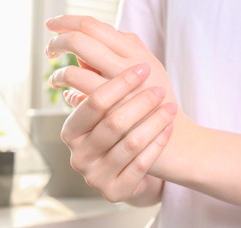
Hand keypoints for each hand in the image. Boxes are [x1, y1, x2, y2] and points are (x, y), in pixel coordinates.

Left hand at [45, 15, 176, 105]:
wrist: (173, 137)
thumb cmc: (156, 100)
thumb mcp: (146, 66)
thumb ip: (121, 49)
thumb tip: (89, 39)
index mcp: (135, 50)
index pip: (93, 25)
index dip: (67, 21)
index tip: (52, 24)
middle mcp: (128, 64)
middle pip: (80, 40)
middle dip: (57, 42)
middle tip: (49, 50)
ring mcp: (119, 90)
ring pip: (74, 72)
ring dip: (59, 74)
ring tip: (56, 80)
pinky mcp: (111, 114)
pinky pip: (79, 99)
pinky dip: (69, 94)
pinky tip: (68, 94)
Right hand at [51, 62, 176, 201]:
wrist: (124, 169)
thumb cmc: (116, 130)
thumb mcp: (103, 111)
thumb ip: (95, 83)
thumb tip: (91, 48)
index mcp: (70, 131)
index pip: (94, 102)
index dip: (119, 83)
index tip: (143, 67)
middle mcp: (78, 155)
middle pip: (113, 122)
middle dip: (141, 102)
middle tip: (160, 88)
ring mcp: (94, 176)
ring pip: (130, 143)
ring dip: (154, 121)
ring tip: (170, 105)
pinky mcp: (114, 192)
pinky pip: (142, 165)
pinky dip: (157, 143)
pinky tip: (168, 127)